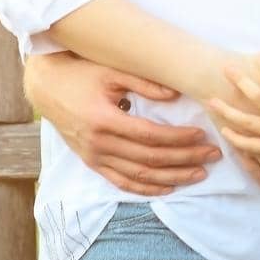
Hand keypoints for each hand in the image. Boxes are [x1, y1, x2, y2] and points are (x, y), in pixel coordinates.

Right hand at [22, 51, 220, 196]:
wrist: (46, 87)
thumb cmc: (81, 74)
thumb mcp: (112, 72)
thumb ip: (144, 83)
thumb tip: (176, 94)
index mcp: (105, 120)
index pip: (151, 136)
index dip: (179, 138)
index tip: (202, 134)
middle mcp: (99, 144)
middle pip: (150, 158)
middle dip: (185, 159)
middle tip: (212, 155)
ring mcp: (94, 157)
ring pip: (139, 175)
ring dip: (172, 177)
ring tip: (199, 174)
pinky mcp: (92, 163)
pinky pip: (122, 183)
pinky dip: (146, 188)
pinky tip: (168, 187)